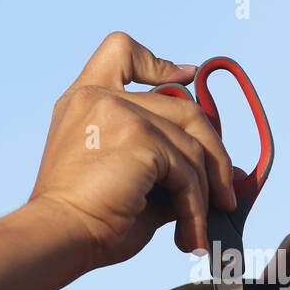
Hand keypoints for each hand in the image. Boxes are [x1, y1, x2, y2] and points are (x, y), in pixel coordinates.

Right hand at [28, 32, 238, 267]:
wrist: (58, 237)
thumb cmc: (86, 220)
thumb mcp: (127, 179)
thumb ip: (170, 166)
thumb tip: (230, 177)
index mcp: (84, 100)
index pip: (121, 51)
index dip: (158, 63)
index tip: (187, 76)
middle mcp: (99, 97)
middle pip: (182, 106)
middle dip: (212, 151)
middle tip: (223, 193)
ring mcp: (119, 112)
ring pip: (191, 143)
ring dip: (206, 190)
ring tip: (199, 227)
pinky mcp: (138, 137)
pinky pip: (186, 171)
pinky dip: (194, 207)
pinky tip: (189, 234)